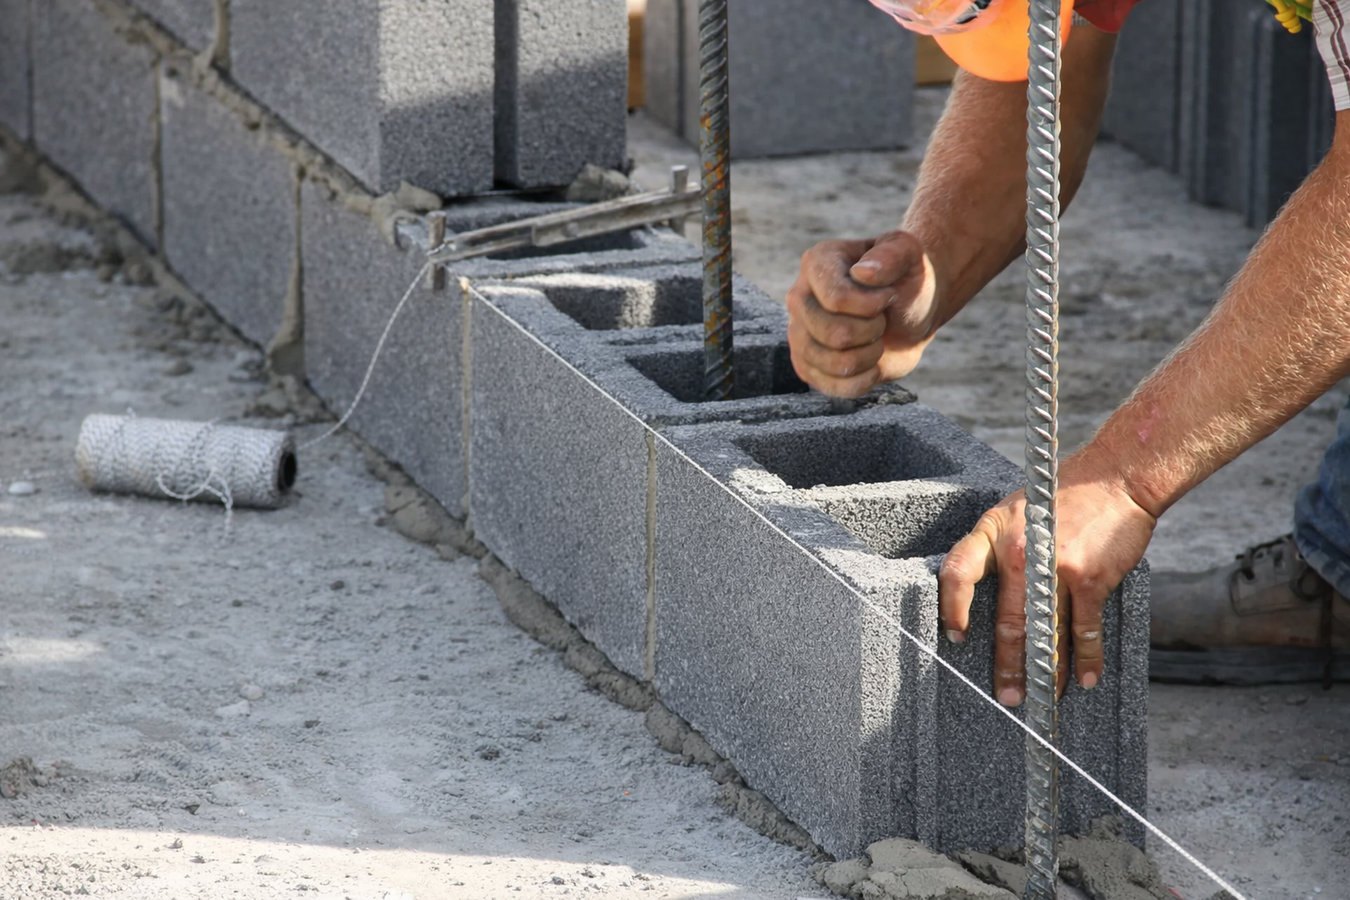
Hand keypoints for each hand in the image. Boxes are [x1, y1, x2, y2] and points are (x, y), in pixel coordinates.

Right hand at [785, 231, 938, 397]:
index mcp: (816, 263)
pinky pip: (838, 388)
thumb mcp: (909, 254)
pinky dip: (866, 378)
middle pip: (835, 334)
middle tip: (882, 319)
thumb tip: (862, 273)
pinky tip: (871, 361)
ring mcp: (797, 335)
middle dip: (873, 331)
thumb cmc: (905, 278)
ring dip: (872, 355)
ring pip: (837, 364)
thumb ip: (891, 255)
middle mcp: (798, 298)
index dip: (873, 306)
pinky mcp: (806, 367)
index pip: (837, 299)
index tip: (889, 296)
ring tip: (876, 339)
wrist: (908, 313)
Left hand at [937, 454, 1157, 705]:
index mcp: (993, 531)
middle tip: (1008, 696)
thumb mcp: (1014, 509)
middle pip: (1006, 621)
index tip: (956, 637)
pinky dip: (1086, 659)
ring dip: (1046, 672)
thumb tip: (984, 593)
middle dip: (1007, 666)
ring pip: (1045, 633)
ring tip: (1043, 698)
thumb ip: (996, 545)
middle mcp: (1019, 552)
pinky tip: (1084, 678)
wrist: (1116, 479)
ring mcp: (1054, 568)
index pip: (957, 572)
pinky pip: (1083, 629)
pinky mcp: (1089, 579)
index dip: (951, 608)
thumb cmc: (1062, 496)